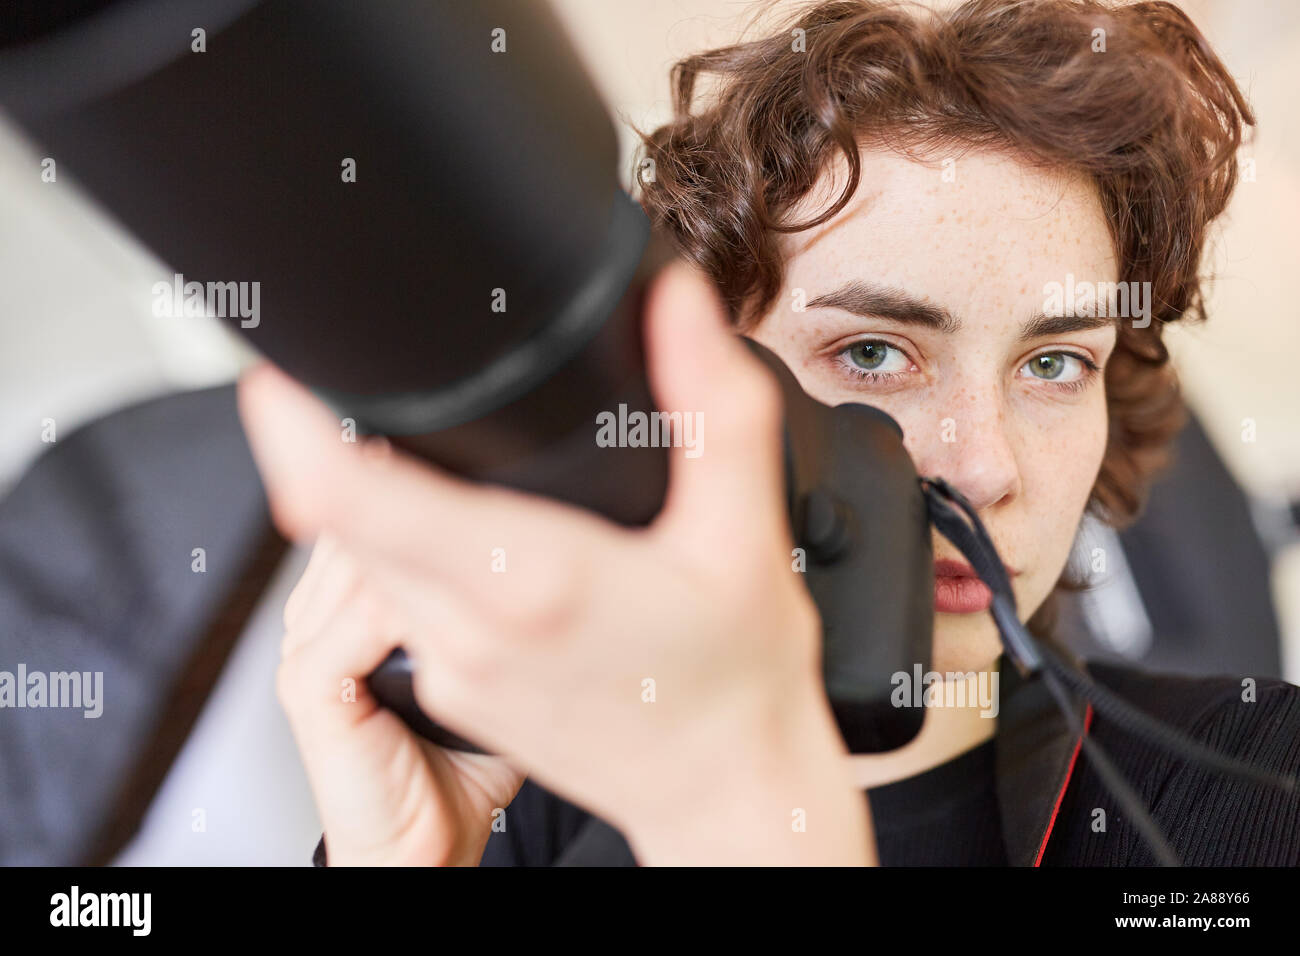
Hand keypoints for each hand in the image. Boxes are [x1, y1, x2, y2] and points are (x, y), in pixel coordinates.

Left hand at [239, 261, 872, 863]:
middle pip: (346, 520)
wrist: (726, 792)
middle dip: (345, 450)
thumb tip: (677, 304)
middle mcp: (466, 631)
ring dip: (377, 505)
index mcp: (526, 579)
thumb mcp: (743, 534)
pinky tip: (480, 541)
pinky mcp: (451, 691)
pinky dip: (408, 557)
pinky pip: (396, 604)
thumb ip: (711, 406)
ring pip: (365, 564)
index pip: (359, 502)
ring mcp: (451, 669)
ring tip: (441, 465)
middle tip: (374, 394)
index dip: (295, 432)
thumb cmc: (738, 678)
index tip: (278, 375)